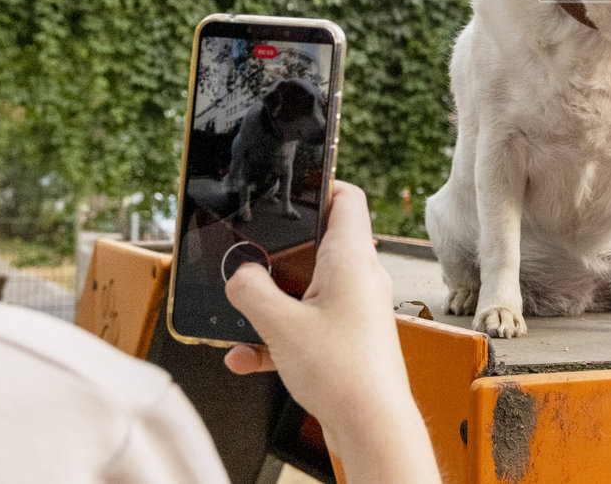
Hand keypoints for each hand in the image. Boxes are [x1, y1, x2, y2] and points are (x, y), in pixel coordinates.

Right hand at [224, 181, 439, 483]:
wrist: (371, 425)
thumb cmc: (344, 372)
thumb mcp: (280, 324)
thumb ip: (251, 291)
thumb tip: (239, 276)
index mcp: (351, 257)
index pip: (347, 198)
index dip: (321, 184)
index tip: (290, 187)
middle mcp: (360, 277)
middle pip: (319, 244)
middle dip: (280, 253)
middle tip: (250, 256)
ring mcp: (357, 308)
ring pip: (308, 290)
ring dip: (273, 303)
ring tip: (242, 316)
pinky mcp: (349, 338)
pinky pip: (308, 326)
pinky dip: (279, 337)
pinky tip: (247, 358)